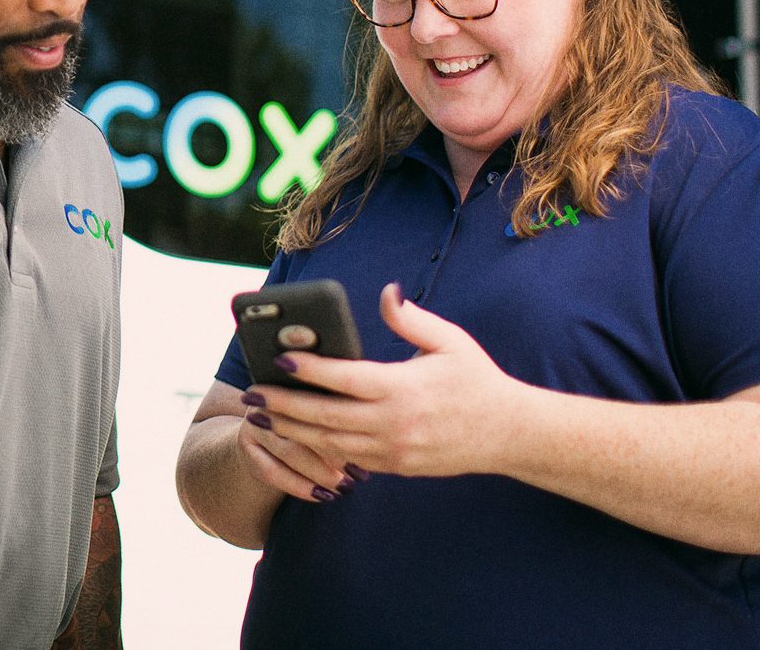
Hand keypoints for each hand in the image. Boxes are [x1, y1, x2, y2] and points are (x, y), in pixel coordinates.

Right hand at [235, 389, 357, 502]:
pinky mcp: (246, 447)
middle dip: (336, 453)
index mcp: (292, 378)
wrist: (266, 425)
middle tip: (360, 473)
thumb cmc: (311, 413)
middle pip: (305, 425)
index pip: (319, 400)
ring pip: (290, 451)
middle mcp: (270, 396)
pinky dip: (299, 486)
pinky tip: (321, 496)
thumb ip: (342, 405)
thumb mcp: (323, 401)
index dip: (345, 424)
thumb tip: (383, 426)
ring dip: (320, 472)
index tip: (369, 445)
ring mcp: (254, 422)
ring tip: (345, 487)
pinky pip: (272, 472)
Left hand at [252, 282, 530, 478]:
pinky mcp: (394, 467)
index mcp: (403, 388)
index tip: (278, 359)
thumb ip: (411, 319)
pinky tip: (295, 438)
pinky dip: (317, 450)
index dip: (309, 370)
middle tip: (251, 395)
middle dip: (282, 406)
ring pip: (329, 443)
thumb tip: (387, 291)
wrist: (508, 434)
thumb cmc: (477, 379)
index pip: (344, 379)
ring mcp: (392, 450)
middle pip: (324, 416)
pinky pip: (346, 460)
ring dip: (291, 431)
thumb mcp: (450, 341)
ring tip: (260, 418)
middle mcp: (393, 423)